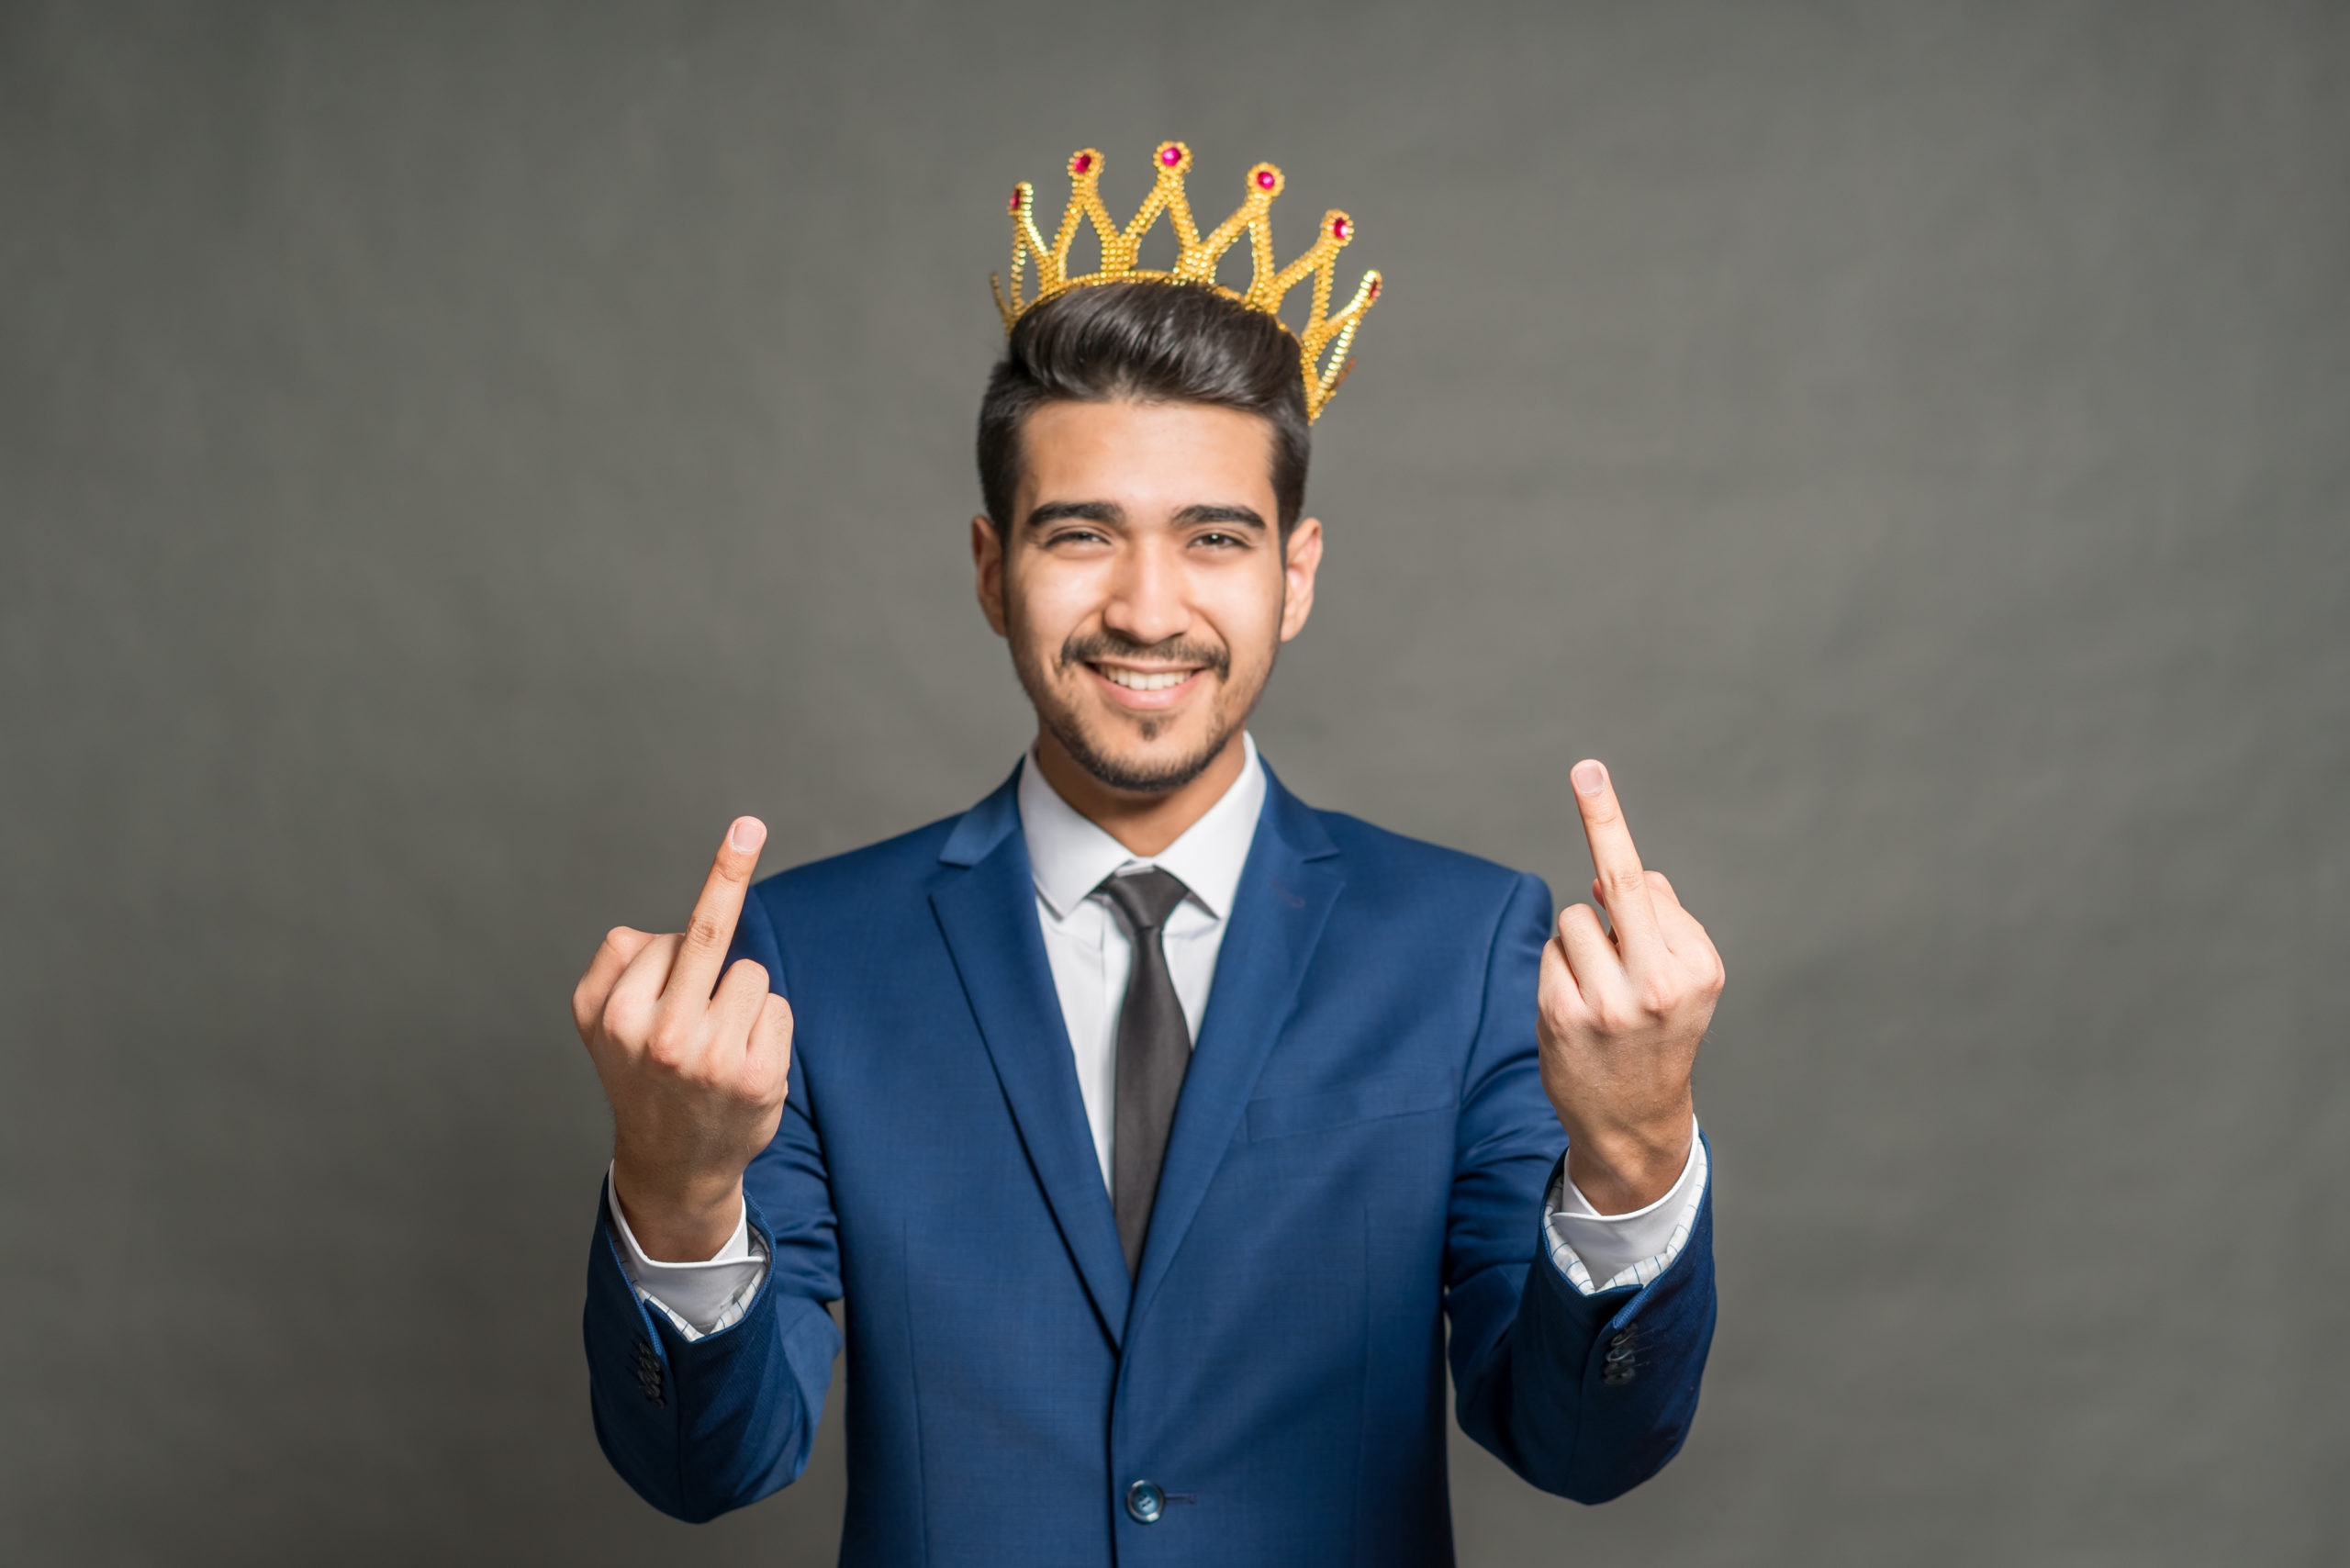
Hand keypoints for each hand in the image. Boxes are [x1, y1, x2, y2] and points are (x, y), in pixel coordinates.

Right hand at [570, 817, 793, 1261]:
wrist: (673, 1163)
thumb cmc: (642, 1074)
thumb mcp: (599, 1023)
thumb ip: (616, 963)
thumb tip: (662, 930)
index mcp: (611, 1012)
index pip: (668, 939)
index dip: (681, 950)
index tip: (736, 835)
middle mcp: (655, 1032)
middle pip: (708, 934)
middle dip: (727, 870)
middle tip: (748, 823)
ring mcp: (707, 1056)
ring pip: (749, 973)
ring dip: (741, 998)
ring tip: (716, 1044)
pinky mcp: (754, 1075)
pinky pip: (775, 1007)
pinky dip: (766, 1027)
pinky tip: (741, 1065)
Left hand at [1537, 760, 1724, 1214]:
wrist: (1634, 1122)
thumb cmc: (1658, 1035)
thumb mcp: (1685, 982)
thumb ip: (1662, 923)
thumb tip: (1622, 877)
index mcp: (1698, 965)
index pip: (1646, 883)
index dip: (1608, 825)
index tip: (1588, 771)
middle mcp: (1661, 982)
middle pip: (1618, 882)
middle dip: (1602, 818)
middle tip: (1586, 770)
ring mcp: (1610, 1001)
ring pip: (1575, 919)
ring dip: (1581, 941)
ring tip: (1599, 987)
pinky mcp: (1565, 1016)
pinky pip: (1551, 952)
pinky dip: (1559, 968)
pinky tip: (1577, 1007)